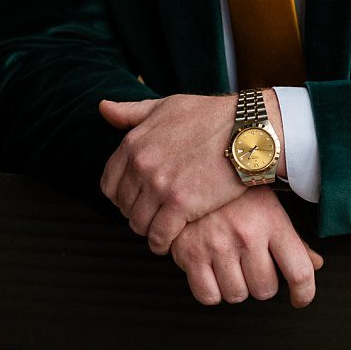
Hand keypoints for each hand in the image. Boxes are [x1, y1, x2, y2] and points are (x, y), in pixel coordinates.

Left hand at [100, 92, 279, 253]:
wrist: (248, 131)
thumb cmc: (210, 116)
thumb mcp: (165, 106)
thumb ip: (131, 112)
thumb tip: (102, 107)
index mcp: (133, 143)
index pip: (109, 184)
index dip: (120, 197)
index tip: (135, 201)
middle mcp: (141, 165)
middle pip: (124, 206)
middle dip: (136, 213)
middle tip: (151, 216)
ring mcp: (159, 185)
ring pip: (138, 223)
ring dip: (148, 230)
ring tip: (160, 229)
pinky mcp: (181, 204)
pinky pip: (159, 235)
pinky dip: (161, 243)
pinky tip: (168, 242)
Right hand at [167, 189, 324, 307]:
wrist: (191, 172)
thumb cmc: (234, 193)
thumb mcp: (269, 208)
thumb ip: (293, 240)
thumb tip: (315, 264)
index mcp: (271, 222)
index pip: (299, 272)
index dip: (304, 293)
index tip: (300, 299)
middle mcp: (246, 235)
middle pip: (265, 289)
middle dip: (262, 285)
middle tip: (253, 270)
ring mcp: (217, 245)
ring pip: (237, 295)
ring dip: (236, 288)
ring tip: (231, 269)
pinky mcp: (189, 254)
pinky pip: (208, 296)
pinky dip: (212, 292)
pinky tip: (213, 276)